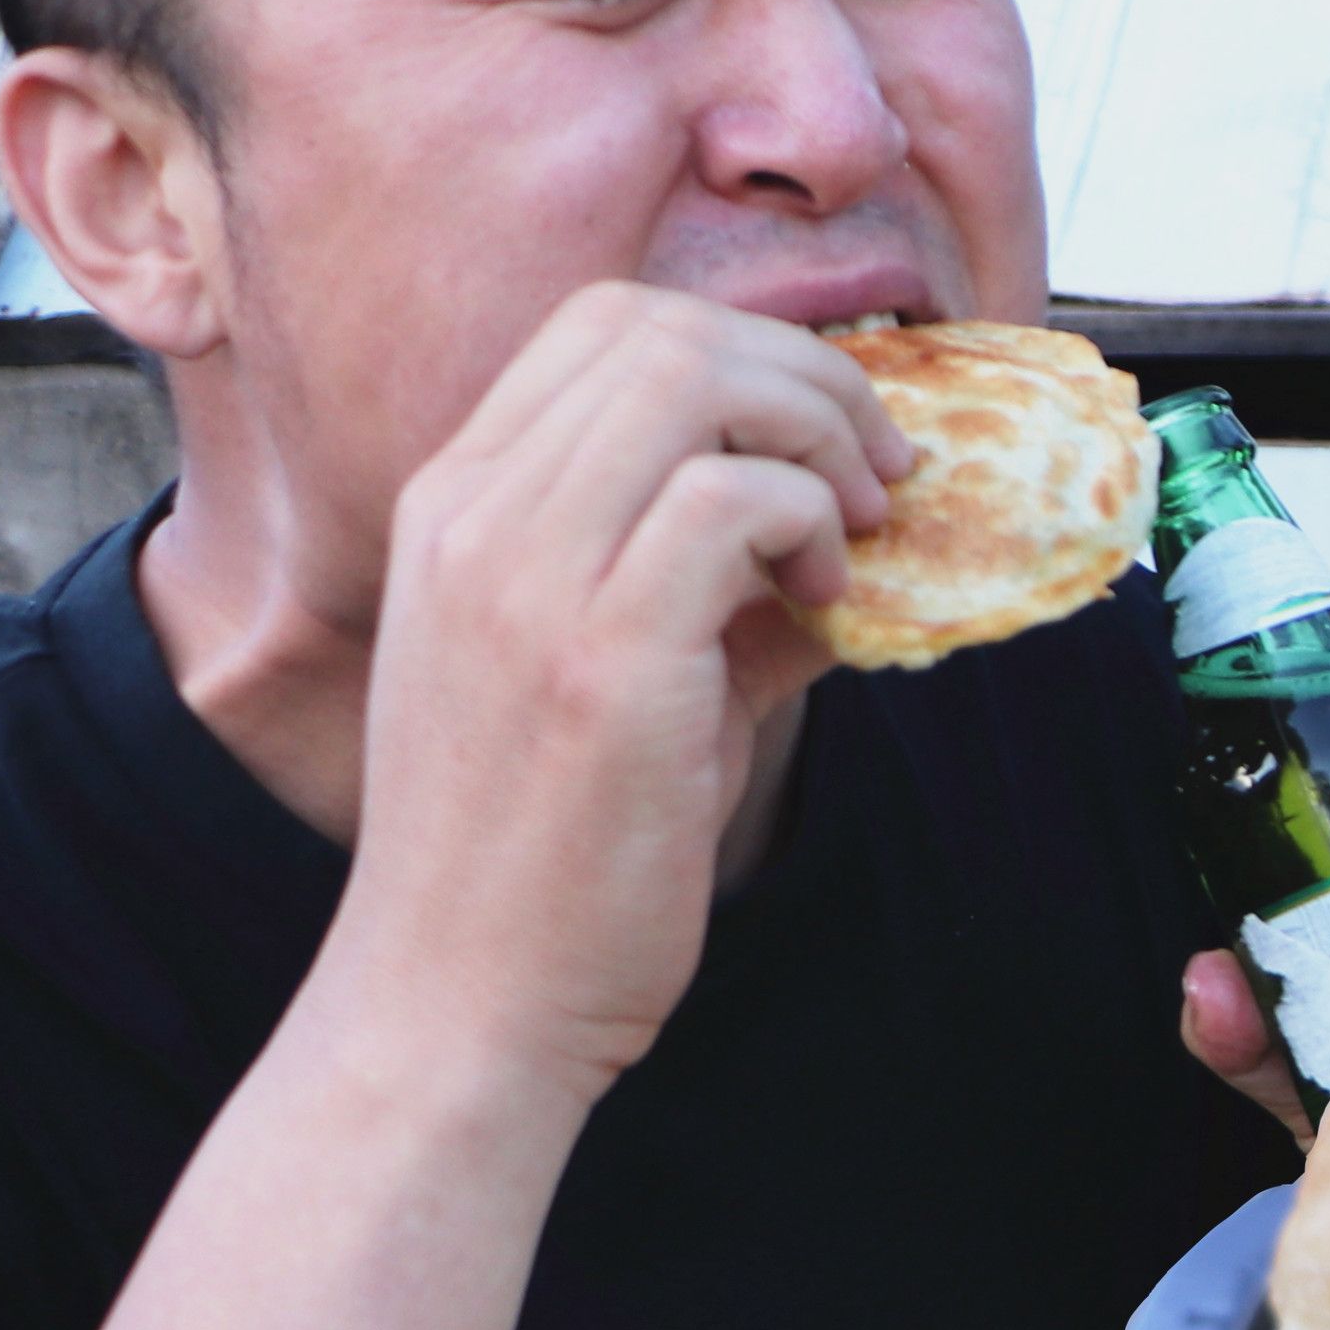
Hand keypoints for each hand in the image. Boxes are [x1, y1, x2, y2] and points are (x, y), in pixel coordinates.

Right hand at [318, 283, 905, 1108]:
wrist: (457, 1002)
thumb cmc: (534, 856)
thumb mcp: (606, 677)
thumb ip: (706, 587)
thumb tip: (840, 534)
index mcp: (454, 508)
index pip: (602, 326)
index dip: (744, 352)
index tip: (821, 442)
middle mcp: (471, 520)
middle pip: (657, 329)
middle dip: (803, 376)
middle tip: (875, 472)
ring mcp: (523, 580)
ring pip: (695, 382)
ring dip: (818, 437)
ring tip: (857, 534)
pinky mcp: (598, 657)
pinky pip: (733, 501)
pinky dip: (811, 525)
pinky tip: (825, 605)